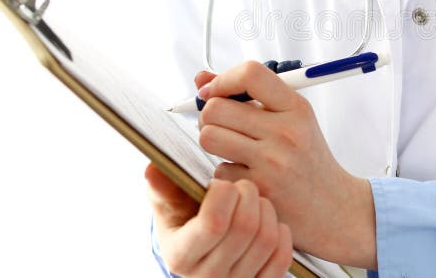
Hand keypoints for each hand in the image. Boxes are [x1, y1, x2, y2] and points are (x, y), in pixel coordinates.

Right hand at [145, 164, 291, 277]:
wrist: (203, 254)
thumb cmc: (187, 221)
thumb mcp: (169, 207)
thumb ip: (163, 188)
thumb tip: (154, 169)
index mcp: (180, 256)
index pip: (213, 223)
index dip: (223, 194)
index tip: (220, 184)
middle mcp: (207, 277)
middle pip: (244, 226)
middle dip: (248, 194)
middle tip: (242, 186)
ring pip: (266, 239)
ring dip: (266, 210)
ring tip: (255, 201)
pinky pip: (282, 258)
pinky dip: (281, 233)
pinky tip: (269, 221)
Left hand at [196, 62, 376, 267]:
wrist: (333, 207)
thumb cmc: (306, 158)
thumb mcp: (290, 119)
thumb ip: (248, 95)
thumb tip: (201, 78)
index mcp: (296, 108)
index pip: (250, 74)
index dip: (222, 80)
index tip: (213, 91)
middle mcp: (286, 132)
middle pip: (216, 107)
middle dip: (209, 115)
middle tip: (222, 126)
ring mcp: (272, 163)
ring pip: (209, 137)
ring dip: (213, 143)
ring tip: (231, 149)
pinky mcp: (259, 190)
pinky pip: (217, 172)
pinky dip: (225, 174)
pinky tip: (245, 176)